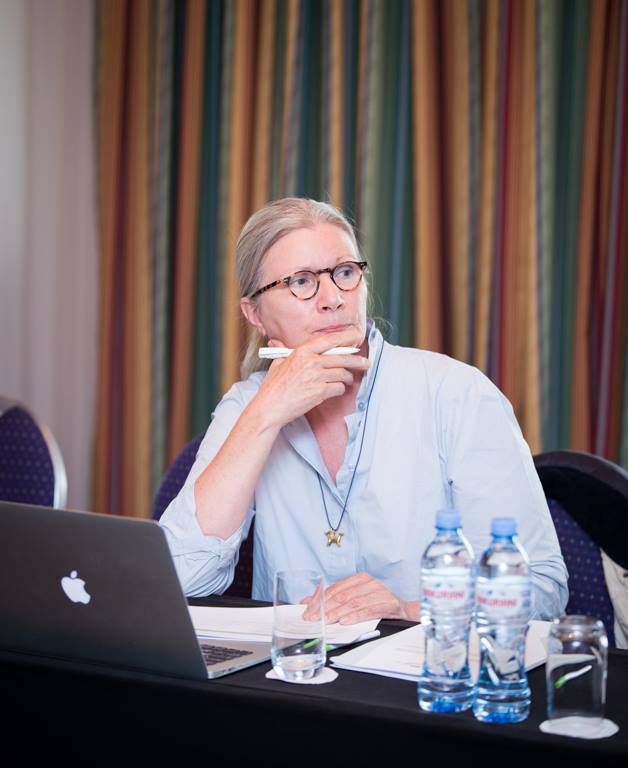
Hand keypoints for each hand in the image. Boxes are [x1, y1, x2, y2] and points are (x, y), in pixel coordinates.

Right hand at [252, 329, 369, 427]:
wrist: (270, 407)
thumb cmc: (273, 387)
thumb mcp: (278, 363)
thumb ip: (285, 351)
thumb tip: (279, 343)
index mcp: (302, 352)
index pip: (330, 340)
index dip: (346, 338)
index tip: (356, 337)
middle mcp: (311, 362)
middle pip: (342, 357)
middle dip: (357, 360)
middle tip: (366, 363)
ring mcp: (316, 377)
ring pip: (342, 373)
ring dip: (348, 377)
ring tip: (348, 379)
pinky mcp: (320, 392)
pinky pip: (338, 388)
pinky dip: (339, 389)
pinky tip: (335, 390)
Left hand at [303, 572, 419, 624]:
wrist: (405, 610)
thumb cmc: (377, 604)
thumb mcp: (356, 598)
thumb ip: (334, 599)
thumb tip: (307, 601)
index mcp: (359, 578)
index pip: (334, 589)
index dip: (319, 600)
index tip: (307, 610)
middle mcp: (368, 582)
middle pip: (342, 596)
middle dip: (324, 608)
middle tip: (312, 618)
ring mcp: (379, 592)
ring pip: (353, 603)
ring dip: (337, 613)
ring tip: (325, 621)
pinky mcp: (388, 603)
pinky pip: (368, 610)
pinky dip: (355, 616)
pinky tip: (345, 621)